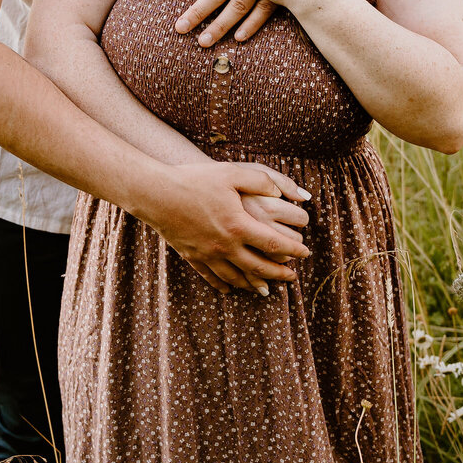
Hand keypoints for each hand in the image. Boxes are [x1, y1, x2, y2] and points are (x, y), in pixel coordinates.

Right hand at [138, 159, 311, 294]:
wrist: (156, 193)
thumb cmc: (195, 179)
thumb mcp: (232, 173)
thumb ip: (261, 181)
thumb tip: (284, 193)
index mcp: (239, 225)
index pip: (275, 244)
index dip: (294, 250)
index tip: (305, 253)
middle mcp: (225, 246)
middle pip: (259, 267)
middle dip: (279, 274)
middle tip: (293, 277)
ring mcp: (208, 254)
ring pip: (237, 277)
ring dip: (255, 284)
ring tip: (268, 288)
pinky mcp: (192, 256)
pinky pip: (212, 277)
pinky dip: (225, 285)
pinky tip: (231, 289)